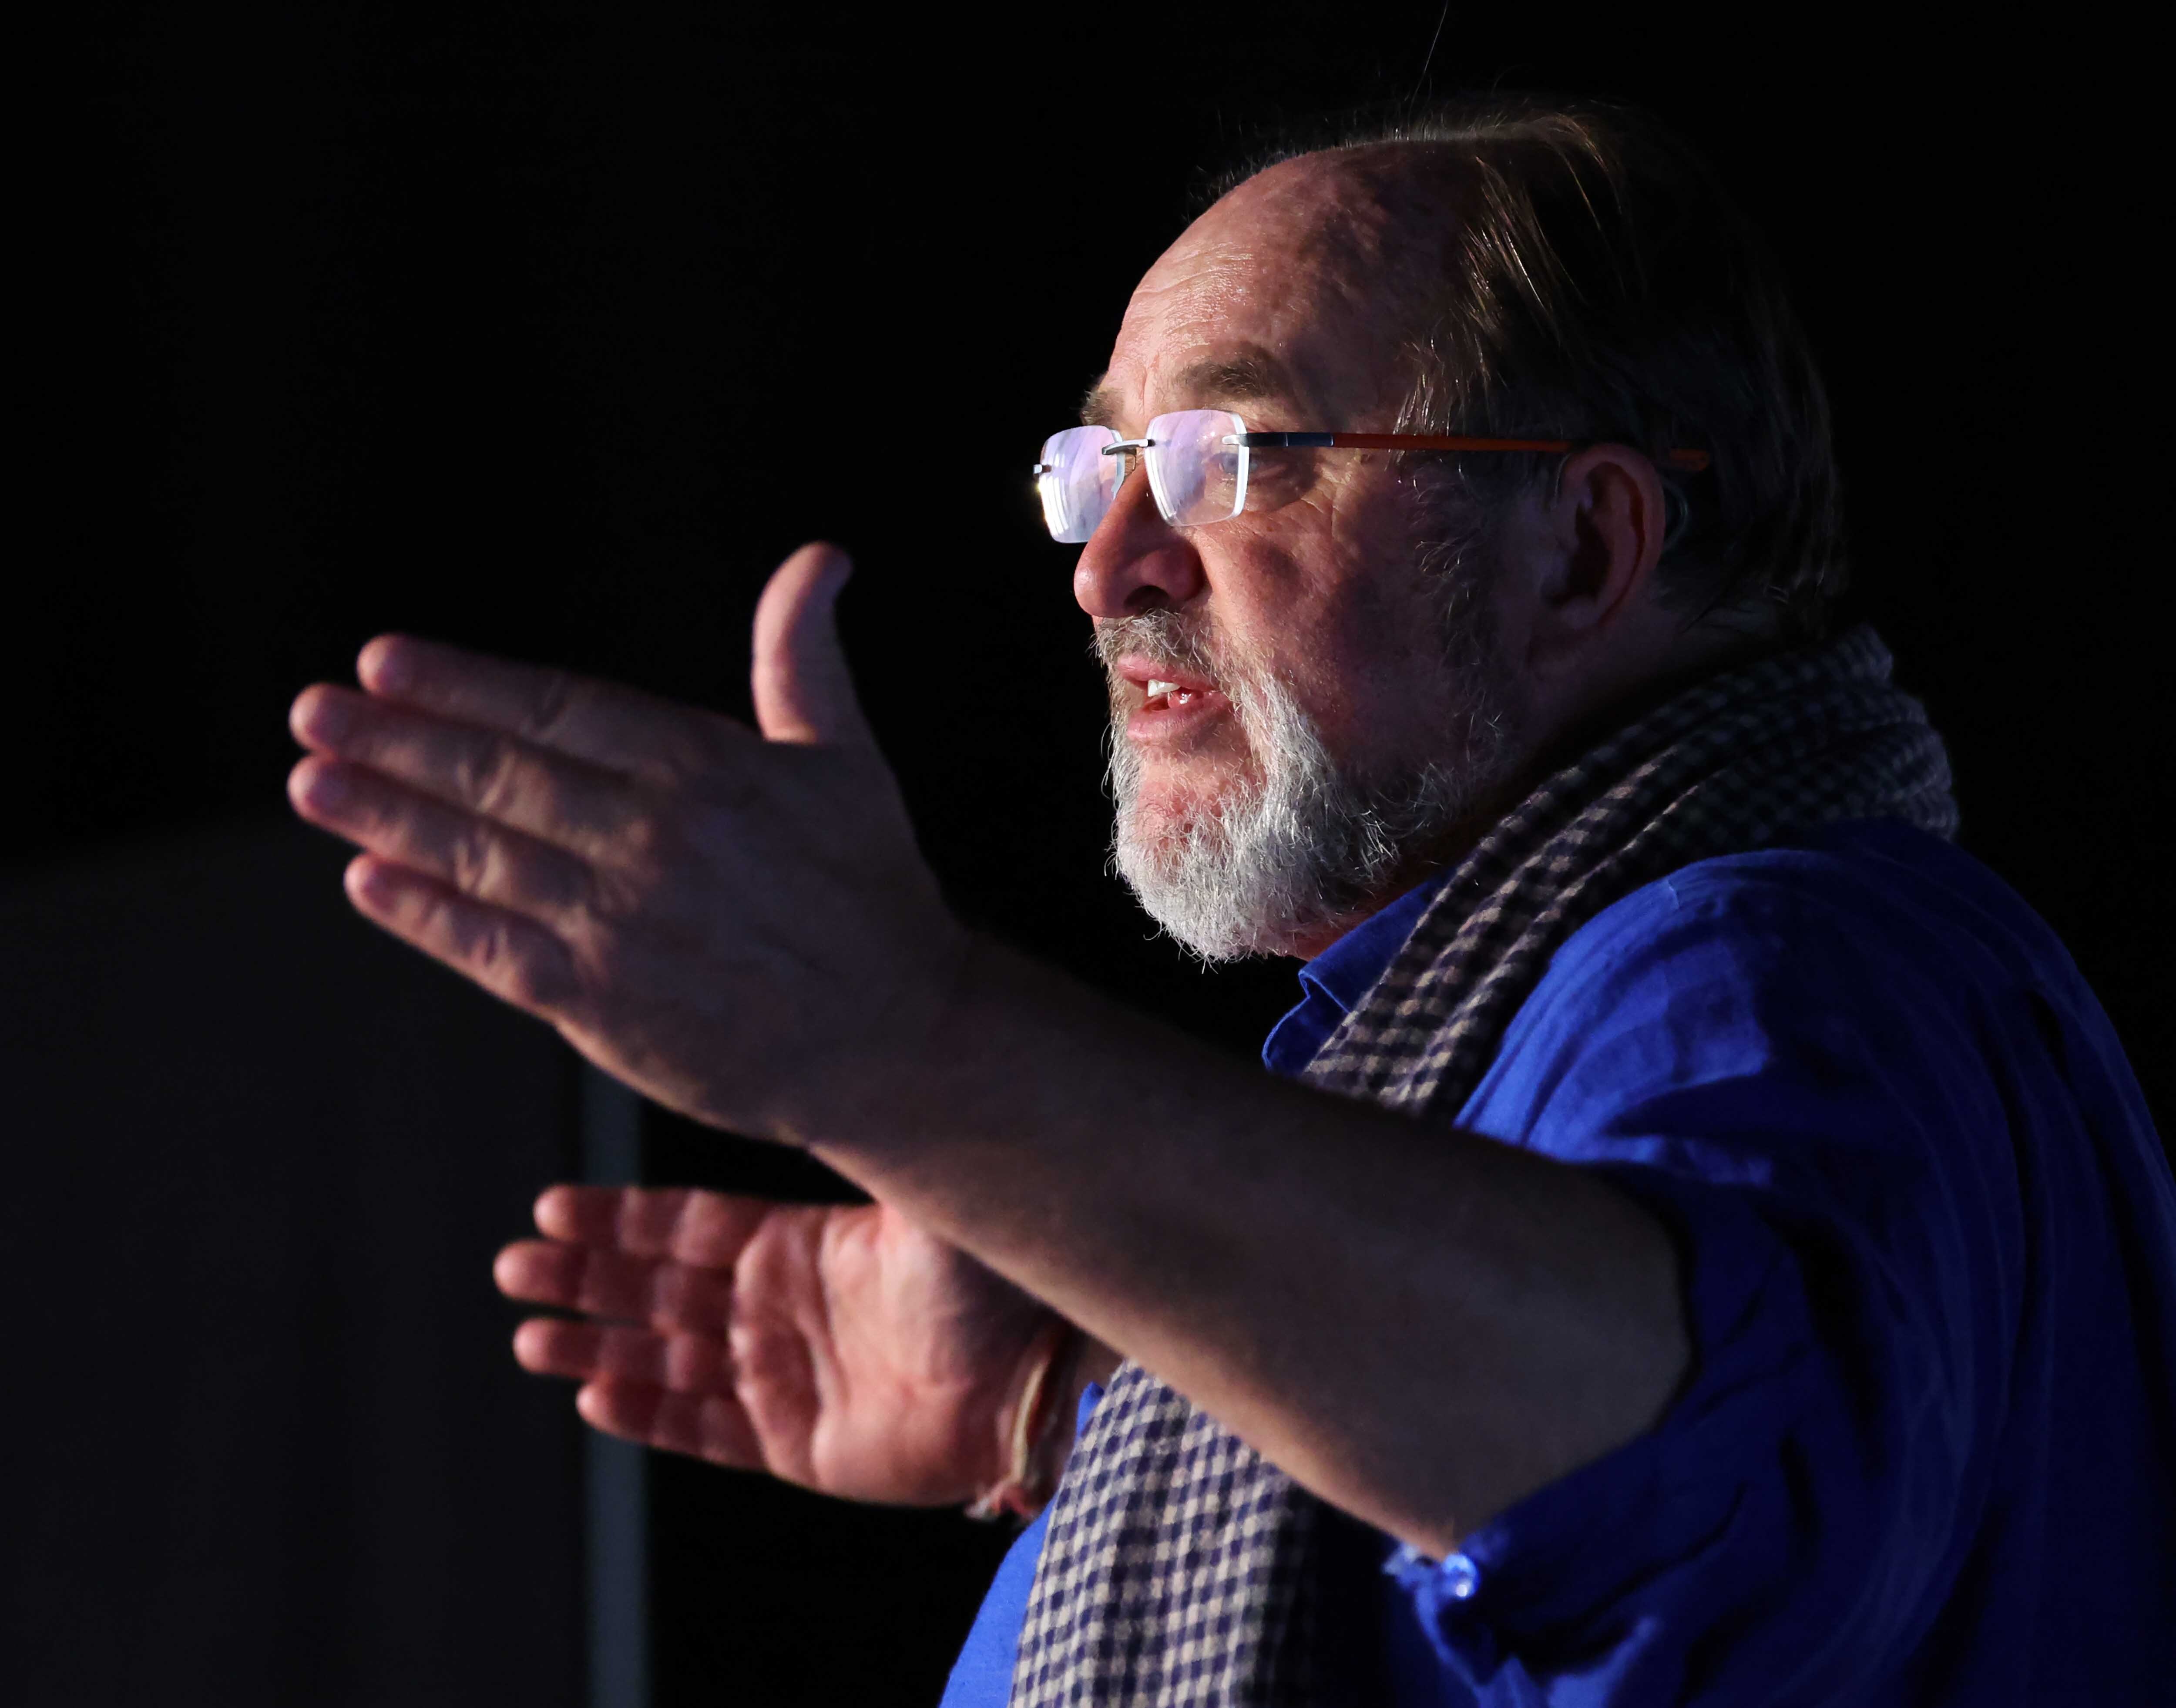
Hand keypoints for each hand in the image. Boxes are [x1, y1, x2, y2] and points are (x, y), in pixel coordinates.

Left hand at [286, 543, 962, 1140]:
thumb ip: (804, 657)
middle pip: (499, 776)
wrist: (899, 1036)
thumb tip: (819, 560)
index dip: (462, 684)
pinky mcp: (605, 1006)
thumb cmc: (870, 892)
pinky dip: (426, 916)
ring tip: (314, 781)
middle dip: (393, 740)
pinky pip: (493, 950)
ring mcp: (622, 924)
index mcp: (706, 767)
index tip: (384, 662)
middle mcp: (653, 838)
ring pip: (481, 857)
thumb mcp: (847, 758)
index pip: (556, 709)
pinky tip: (368, 880)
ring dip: (386, 816)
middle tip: (312, 710)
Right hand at [496, 1183, 1057, 1503]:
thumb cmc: (991, 1276)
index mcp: (806, 1245)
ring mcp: (789, 1379)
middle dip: (587, 1279)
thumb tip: (812, 1060)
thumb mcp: (917, 1193)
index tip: (554, 1208)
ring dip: (599, 1346)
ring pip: (670, 1361)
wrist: (1038, 1369)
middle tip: (514, 1268)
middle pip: (662, 1292)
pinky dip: (652, 1415)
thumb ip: (858, 1141)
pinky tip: (597, 1394)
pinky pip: (709, 1430)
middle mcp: (786, 1309)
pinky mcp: (802, 1447)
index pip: (691, 1228)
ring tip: (531, 1334)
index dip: (622, 1221)